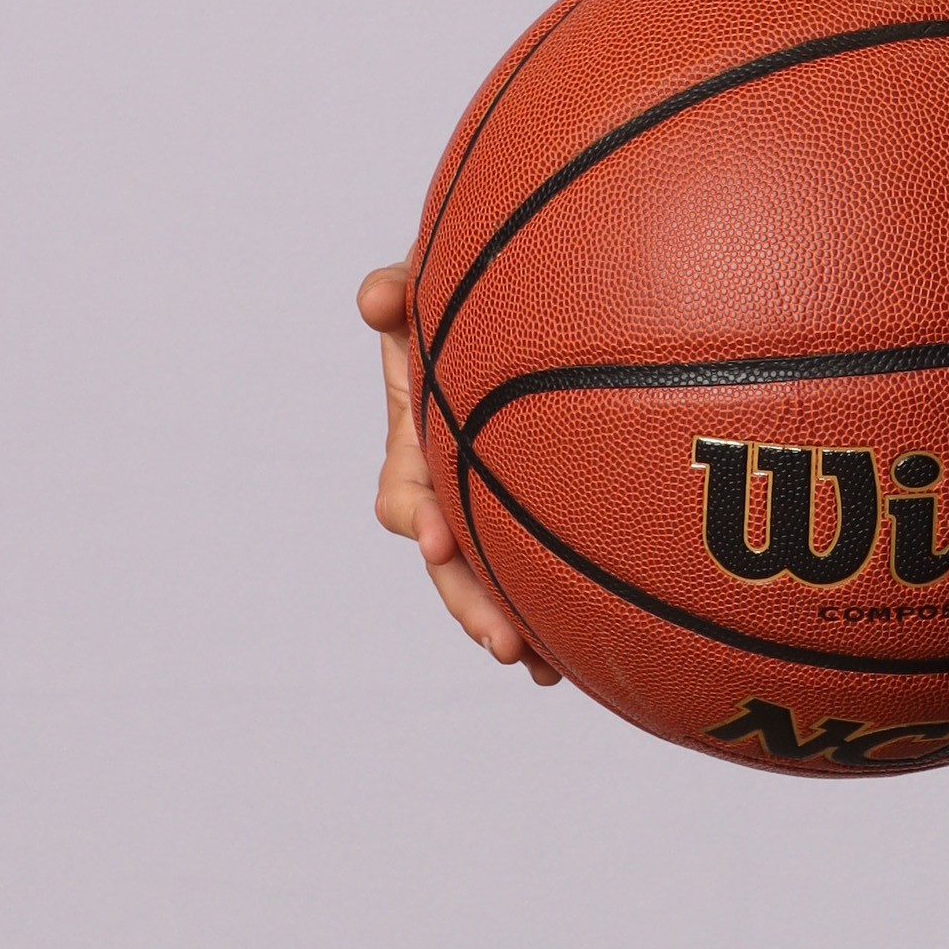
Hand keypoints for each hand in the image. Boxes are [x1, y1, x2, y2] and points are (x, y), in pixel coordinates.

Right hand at [358, 261, 561, 680]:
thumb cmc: (469, 288)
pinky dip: (550, 613)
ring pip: (490, 579)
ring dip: (506, 624)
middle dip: (469, 603)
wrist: (530, 295)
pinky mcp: (537, 510)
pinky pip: (538, 570)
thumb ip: (401, 288)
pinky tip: (574, 655)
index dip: (418, 519)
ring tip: (538, 667)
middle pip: (449, 560)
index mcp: (419, 440)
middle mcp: (450, 483)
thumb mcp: (430, 281)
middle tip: (503, 643)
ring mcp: (490, 503)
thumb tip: (374, 299)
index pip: (406, 493)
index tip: (437, 540)